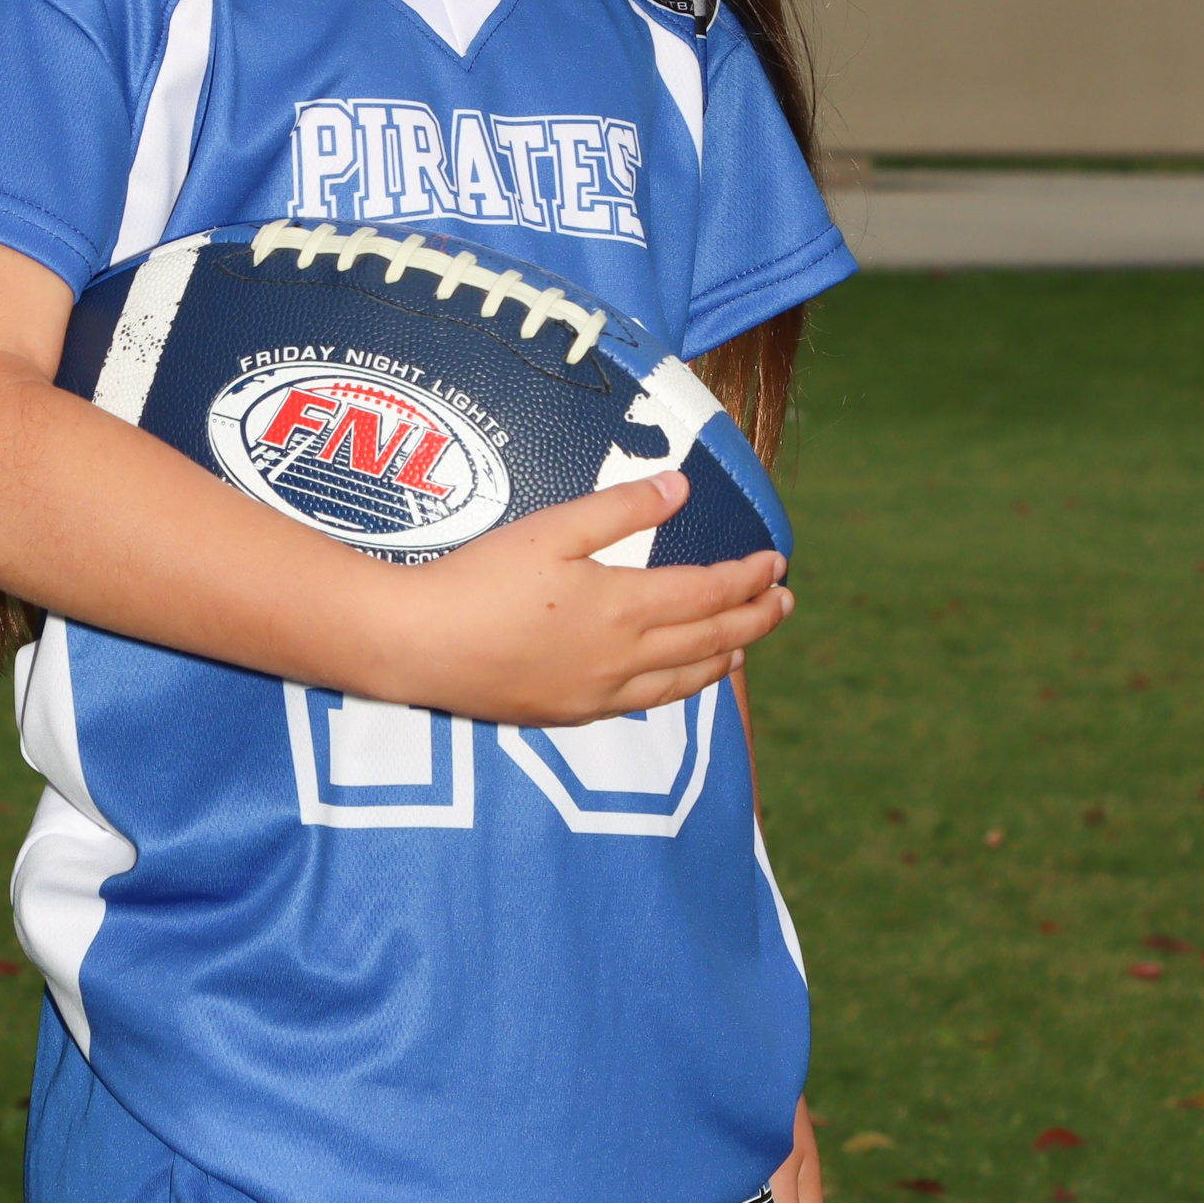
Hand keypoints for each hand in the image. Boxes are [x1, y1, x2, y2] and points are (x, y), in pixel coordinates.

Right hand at [375, 470, 792, 728]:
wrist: (418, 646)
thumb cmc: (480, 578)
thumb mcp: (553, 527)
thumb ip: (621, 508)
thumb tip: (681, 487)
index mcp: (624, 608)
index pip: (709, 594)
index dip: (749, 578)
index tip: (777, 563)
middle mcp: (622, 660)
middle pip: (710, 642)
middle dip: (754, 621)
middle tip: (785, 604)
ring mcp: (597, 696)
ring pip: (682, 683)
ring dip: (723, 662)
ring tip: (744, 650)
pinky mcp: (568, 715)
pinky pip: (643, 706)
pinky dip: (676, 690)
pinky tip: (671, 683)